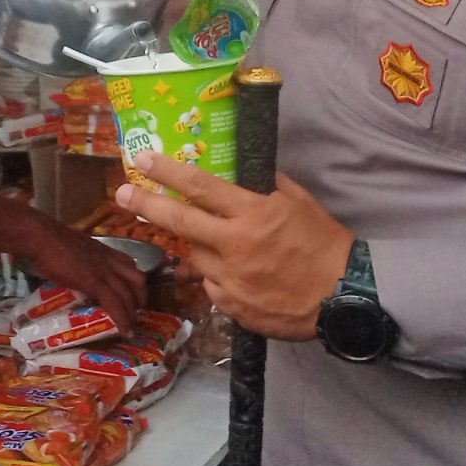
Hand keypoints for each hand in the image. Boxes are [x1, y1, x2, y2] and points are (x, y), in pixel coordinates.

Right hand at [19, 218, 147, 323]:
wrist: (41, 237)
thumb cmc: (49, 240)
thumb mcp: (74, 248)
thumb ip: (81, 259)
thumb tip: (75, 269)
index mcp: (104, 251)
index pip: (130, 265)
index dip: (135, 282)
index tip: (133, 294)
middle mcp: (109, 260)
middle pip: (137, 279)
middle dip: (140, 298)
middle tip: (135, 313)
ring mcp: (103, 271)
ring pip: (129, 293)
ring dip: (133, 313)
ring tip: (131, 327)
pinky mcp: (94, 283)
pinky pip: (115, 303)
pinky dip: (122, 319)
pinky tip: (124, 331)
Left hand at [116, 152, 351, 341]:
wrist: (343, 298)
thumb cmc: (325, 244)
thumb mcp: (299, 203)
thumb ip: (267, 185)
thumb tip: (245, 171)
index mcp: (252, 213)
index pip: (201, 187)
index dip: (168, 172)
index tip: (143, 159)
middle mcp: (234, 244)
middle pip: (180, 222)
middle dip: (146, 205)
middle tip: (122, 194)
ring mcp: (230, 279)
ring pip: (196, 256)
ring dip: (200, 247)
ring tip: (225, 247)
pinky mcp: (232, 306)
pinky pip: (213, 285)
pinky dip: (219, 277)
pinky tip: (241, 276)